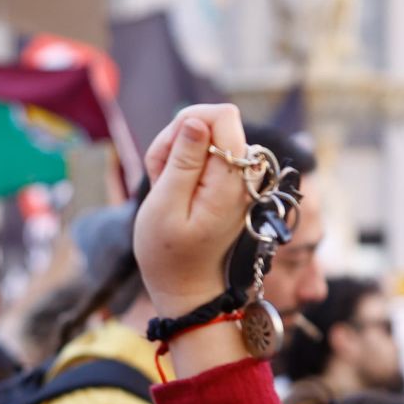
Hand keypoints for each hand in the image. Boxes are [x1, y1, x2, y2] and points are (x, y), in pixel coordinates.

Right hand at [133, 104, 252, 318]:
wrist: (187, 287)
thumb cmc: (168, 254)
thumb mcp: (165, 207)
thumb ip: (182, 161)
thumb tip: (196, 122)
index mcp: (231, 179)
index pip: (223, 115)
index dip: (189, 123)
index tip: (169, 155)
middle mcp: (243, 174)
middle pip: (210, 124)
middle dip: (177, 142)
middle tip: (161, 179)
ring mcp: (237, 179)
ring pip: (203, 139)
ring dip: (176, 156)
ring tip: (165, 190)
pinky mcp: (228, 184)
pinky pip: (204, 157)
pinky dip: (182, 168)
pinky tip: (173, 193)